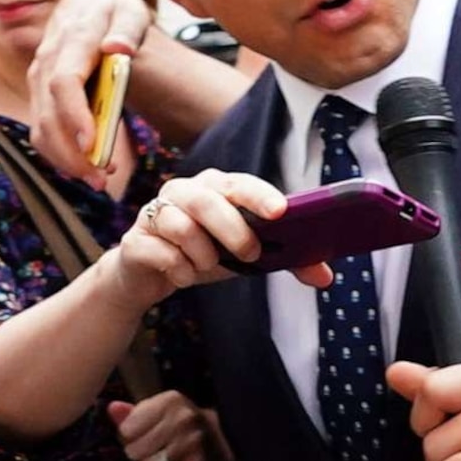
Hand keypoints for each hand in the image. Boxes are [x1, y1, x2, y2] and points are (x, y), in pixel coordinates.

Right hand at [27, 0, 155, 186]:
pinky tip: (85, 168)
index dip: (74, 115)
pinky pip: (42, 132)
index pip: (64, 81)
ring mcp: (39, 80)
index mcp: (72, 38)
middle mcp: (47, 61)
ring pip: (42, 128)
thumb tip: (117, 48)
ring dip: (66, 160)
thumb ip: (127, 27)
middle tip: (101, 177)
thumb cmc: (113, 11)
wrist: (86, 7)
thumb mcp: (130, 10)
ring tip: (99, 180)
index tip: (91, 143)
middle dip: (72, 151)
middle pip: (50, 114)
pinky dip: (60, 155)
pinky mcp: (40, 96)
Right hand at [98, 170, 330, 313]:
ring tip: (206, 266)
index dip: (260, 196)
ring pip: (180, 225)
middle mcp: (183, 192)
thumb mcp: (245, 256)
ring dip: (202, 254)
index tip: (280, 212)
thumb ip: (285, 261)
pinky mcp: (135, 240)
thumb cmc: (202, 254)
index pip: (240, 183)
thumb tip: (324, 276)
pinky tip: (183, 275)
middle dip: (234, 230)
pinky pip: (160, 252)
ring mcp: (155, 213)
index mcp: (215, 188)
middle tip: (250, 256)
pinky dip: (179, 270)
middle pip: (208, 200)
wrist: (149, 276)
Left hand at [110, 390, 217, 460]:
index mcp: (170, 401)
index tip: (134, 436)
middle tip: (141, 452)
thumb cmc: (176, 421)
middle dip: (133, 453)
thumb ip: (131, 412)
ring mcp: (192, 444)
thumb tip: (112, 408)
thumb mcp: (154, 410)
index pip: (128, 428)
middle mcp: (183, 420)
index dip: (126, 435)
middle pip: (136, 449)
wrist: (216, 435)